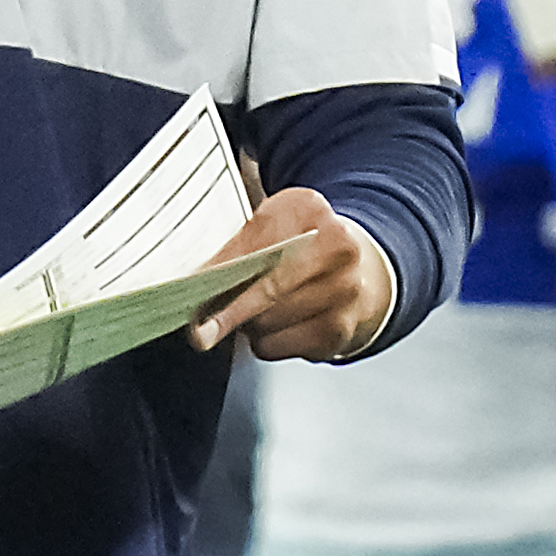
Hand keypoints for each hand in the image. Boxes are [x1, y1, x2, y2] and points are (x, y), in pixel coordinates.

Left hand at [188, 187, 396, 363]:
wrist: (361, 266)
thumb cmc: (303, 243)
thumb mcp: (273, 222)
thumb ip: (238, 243)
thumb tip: (198, 279)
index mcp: (313, 210)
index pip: (257, 241)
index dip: (223, 266)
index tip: (194, 286)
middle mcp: (338, 250)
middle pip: (266, 288)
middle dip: (228, 308)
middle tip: (201, 325)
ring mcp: (345, 292)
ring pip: (267, 323)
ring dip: (247, 323)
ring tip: (253, 309)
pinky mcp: (339, 331)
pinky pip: (276, 346)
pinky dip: (265, 341)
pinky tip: (275, 325)